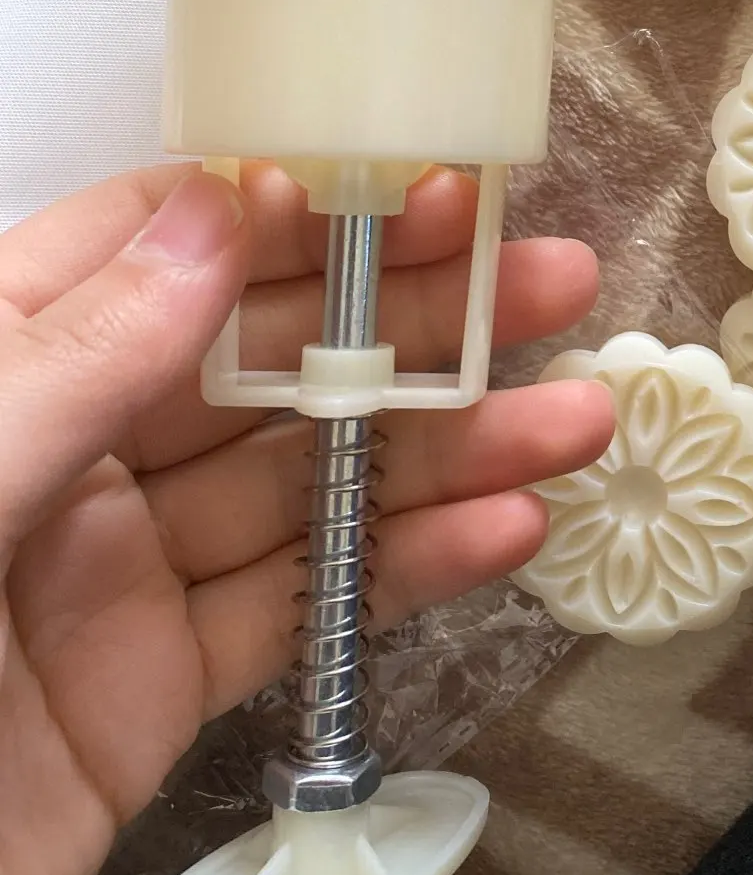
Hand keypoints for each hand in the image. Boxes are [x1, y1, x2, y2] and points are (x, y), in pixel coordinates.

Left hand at [0, 164, 609, 874]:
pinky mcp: (159, 680)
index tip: (425, 194)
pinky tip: (504, 532)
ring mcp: (121, 566)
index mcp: (2, 364)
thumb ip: (82, 354)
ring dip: (450, 449)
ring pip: (310, 482)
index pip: (169, 245)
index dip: (303, 211)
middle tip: (549, 286)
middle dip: (416, 321)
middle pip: (270, 358)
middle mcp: (73, 448)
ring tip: (573, 420)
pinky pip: (304, 605)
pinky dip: (410, 569)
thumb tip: (214, 213)